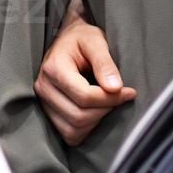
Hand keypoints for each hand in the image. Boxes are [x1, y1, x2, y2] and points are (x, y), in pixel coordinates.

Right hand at [33, 0, 134, 145]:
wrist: (66, 40)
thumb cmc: (82, 38)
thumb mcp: (96, 41)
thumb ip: (105, 63)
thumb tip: (115, 88)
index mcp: (54, 68)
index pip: (84, 96)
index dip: (111, 98)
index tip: (129, 91)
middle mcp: (44, 88)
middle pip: (78, 116)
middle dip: (105, 110)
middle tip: (121, 97)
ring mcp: (43, 103)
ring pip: (73, 129)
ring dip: (96, 121)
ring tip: (108, 104)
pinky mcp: (48, 113)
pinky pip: (68, 134)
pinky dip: (86, 129)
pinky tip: (96, 113)